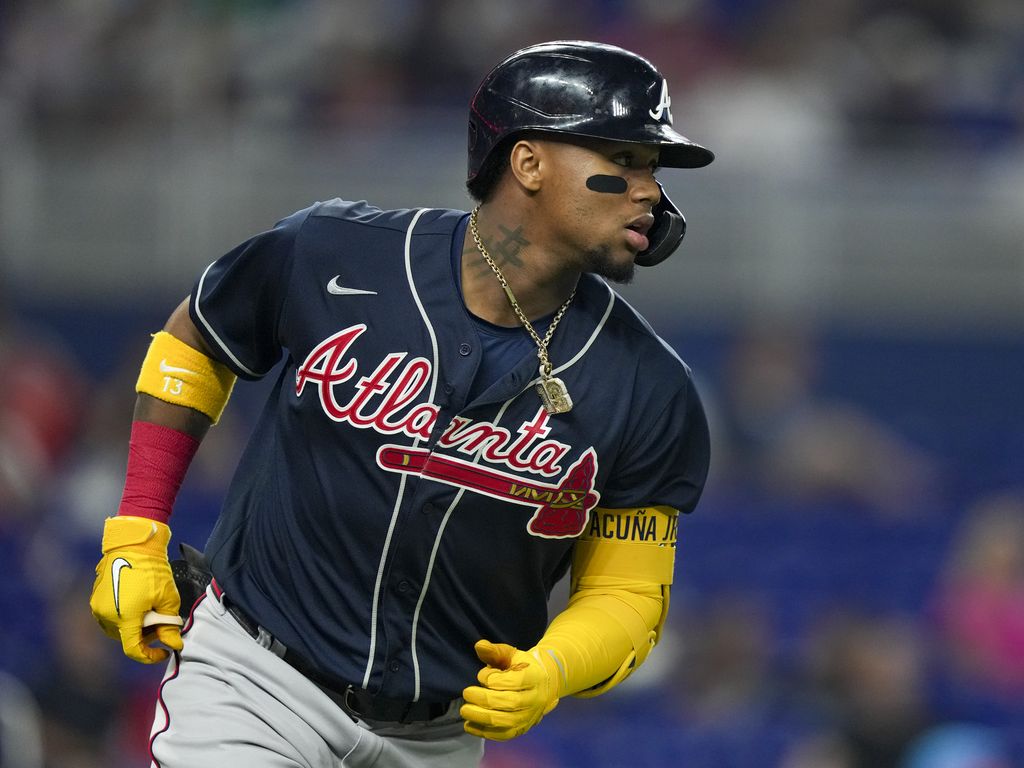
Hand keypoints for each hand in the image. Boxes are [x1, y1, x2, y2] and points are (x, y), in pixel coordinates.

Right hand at [89, 516, 182, 662]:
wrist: (134, 544)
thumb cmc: (152, 569)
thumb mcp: (168, 599)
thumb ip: (169, 625)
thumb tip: (174, 644)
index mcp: (124, 618)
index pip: (133, 650)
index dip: (150, 656)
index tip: (163, 651)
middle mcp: (106, 615)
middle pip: (126, 638)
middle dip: (145, 636)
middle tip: (162, 623)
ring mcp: (98, 606)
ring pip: (118, 628)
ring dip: (134, 626)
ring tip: (151, 611)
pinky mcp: (96, 597)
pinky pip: (111, 616)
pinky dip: (125, 616)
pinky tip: (139, 603)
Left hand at [461, 639, 560, 740]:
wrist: (544, 684)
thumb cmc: (522, 666)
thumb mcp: (510, 655)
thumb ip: (494, 651)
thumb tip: (479, 646)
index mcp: (534, 677)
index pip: (514, 681)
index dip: (494, 679)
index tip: (482, 675)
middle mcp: (535, 699)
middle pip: (510, 703)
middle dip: (484, 699)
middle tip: (466, 693)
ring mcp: (529, 716)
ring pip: (506, 722)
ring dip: (482, 717)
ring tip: (465, 710)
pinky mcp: (522, 729)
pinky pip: (503, 735)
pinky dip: (484, 732)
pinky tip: (469, 725)